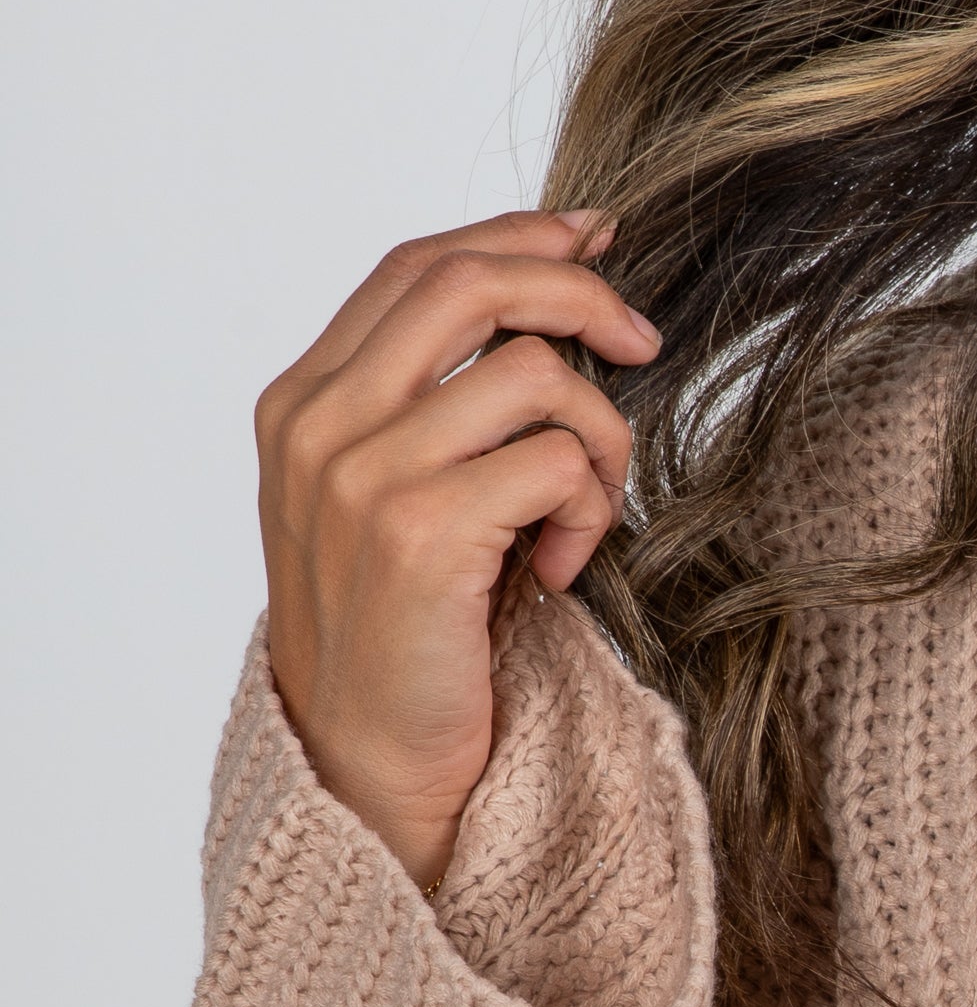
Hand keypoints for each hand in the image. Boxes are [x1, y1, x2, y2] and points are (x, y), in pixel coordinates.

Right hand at [255, 209, 657, 892]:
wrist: (368, 770)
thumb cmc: (408, 640)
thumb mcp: (391, 501)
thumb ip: (431, 408)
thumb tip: (544, 304)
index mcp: (302, 404)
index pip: (416, 268)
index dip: (516, 235)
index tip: (595, 236)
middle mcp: (319, 425)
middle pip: (470, 282)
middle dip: (579, 292)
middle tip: (644, 341)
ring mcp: (362, 475)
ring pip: (535, 373)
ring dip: (599, 439)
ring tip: (583, 516)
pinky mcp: (420, 532)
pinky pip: (557, 461)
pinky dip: (589, 511)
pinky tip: (559, 569)